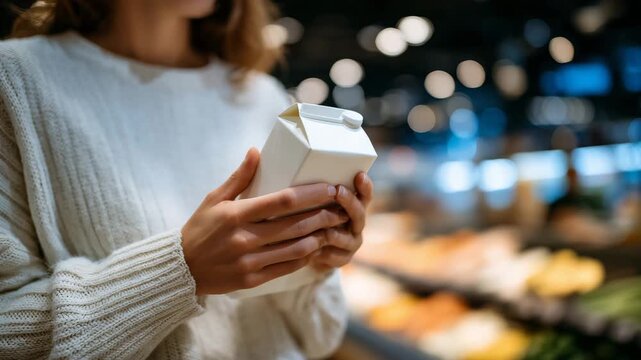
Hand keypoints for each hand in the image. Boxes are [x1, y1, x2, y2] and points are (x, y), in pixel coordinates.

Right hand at [181, 148, 348, 294]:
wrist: (181, 268)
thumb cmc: (199, 229)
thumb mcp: (214, 199)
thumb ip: (239, 177)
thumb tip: (256, 151)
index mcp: (236, 214)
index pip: (282, 201)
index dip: (311, 195)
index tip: (329, 188)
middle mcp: (244, 238)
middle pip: (295, 225)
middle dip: (323, 215)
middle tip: (341, 206)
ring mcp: (249, 262)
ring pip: (296, 248)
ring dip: (319, 236)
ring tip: (333, 226)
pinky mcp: (252, 279)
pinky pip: (287, 267)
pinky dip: (305, 256)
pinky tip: (315, 246)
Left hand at [310, 172, 372, 270]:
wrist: (308, 249)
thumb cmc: (310, 218)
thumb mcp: (315, 203)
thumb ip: (318, 194)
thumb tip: (305, 180)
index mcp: (354, 206)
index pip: (364, 194)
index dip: (364, 186)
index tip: (360, 175)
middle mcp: (356, 223)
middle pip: (358, 213)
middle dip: (348, 201)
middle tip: (338, 191)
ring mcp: (351, 242)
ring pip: (345, 237)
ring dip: (334, 233)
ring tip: (326, 229)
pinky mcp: (343, 259)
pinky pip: (334, 255)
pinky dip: (323, 252)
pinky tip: (312, 250)